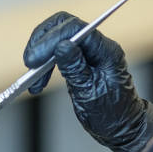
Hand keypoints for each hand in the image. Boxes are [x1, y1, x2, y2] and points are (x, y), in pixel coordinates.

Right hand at [23, 12, 152, 151]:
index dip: (50, 40)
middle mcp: (97, 46)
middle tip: (30, 63)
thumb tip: (61, 46)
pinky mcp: (78, 60)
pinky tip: (37, 81)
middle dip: (41, 41)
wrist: (122, 126)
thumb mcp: (90, 94)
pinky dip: (42, 63)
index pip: (74, 29)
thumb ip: (75, 68)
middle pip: (63, 25)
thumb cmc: (112, 113)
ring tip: (33, 77)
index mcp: (105, 51)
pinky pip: (55, 51)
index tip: (35, 60)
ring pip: (55, 36)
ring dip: (39, 53)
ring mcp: (87, 52)